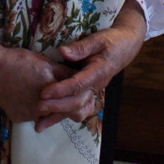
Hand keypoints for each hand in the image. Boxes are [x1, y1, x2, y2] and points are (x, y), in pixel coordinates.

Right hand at [0, 41, 96, 130]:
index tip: (85, 93)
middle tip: (72, 98)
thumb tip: (79, 78)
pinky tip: (31, 97)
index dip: (81, 97)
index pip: (75, 102)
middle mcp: (42, 110)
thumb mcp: (46, 63)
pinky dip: (34, 108)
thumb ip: (64, 74)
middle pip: (62, 112)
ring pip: (46, 115)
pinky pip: (32, 116)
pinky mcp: (18, 117)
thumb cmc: (20, 61)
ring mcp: (29, 116)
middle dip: (68, 105)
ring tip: (51, 97)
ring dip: (51, 108)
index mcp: (53, 95)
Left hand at [35, 0, 145, 131]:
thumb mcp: (97, 39)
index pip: (78, 84)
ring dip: (58, 116)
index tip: (44, 92)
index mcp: (98, 72)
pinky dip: (63, 113)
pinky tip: (49, 119)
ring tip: (39, 123)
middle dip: (57, 106)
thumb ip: (81, 47)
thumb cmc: (111, 41)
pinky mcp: (88, 92)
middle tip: (38, 107)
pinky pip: (76, 106)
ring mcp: (92, 91)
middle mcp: (96, 86)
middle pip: (76, 102)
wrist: (125, 47)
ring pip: (76, 109)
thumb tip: (62, 52)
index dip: (61, 90)